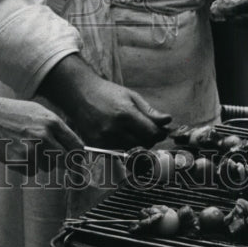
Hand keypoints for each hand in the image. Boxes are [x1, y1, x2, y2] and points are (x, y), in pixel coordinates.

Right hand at [0, 94, 83, 173]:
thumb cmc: (11, 113)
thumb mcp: (37, 112)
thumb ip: (55, 127)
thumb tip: (72, 145)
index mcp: (52, 121)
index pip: (76, 145)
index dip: (79, 158)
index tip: (79, 164)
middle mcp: (45, 135)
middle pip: (66, 160)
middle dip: (64, 165)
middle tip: (57, 164)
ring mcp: (32, 149)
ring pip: (47, 167)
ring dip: (40, 163)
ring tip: (25, 147)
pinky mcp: (20, 160)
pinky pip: (31, 171)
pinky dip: (25, 167)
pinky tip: (15, 152)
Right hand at [39, 55, 170, 149]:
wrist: (80, 95)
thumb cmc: (107, 92)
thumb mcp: (131, 96)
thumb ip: (150, 111)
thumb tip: (168, 120)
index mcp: (125, 114)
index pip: (151, 133)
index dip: (160, 133)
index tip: (162, 130)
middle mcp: (114, 129)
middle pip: (143, 144)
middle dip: (150, 139)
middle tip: (149, 130)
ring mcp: (104, 140)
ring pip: (132, 151)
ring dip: (138, 144)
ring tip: (135, 132)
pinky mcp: (97, 146)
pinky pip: (118, 154)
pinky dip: (125, 148)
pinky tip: (123, 137)